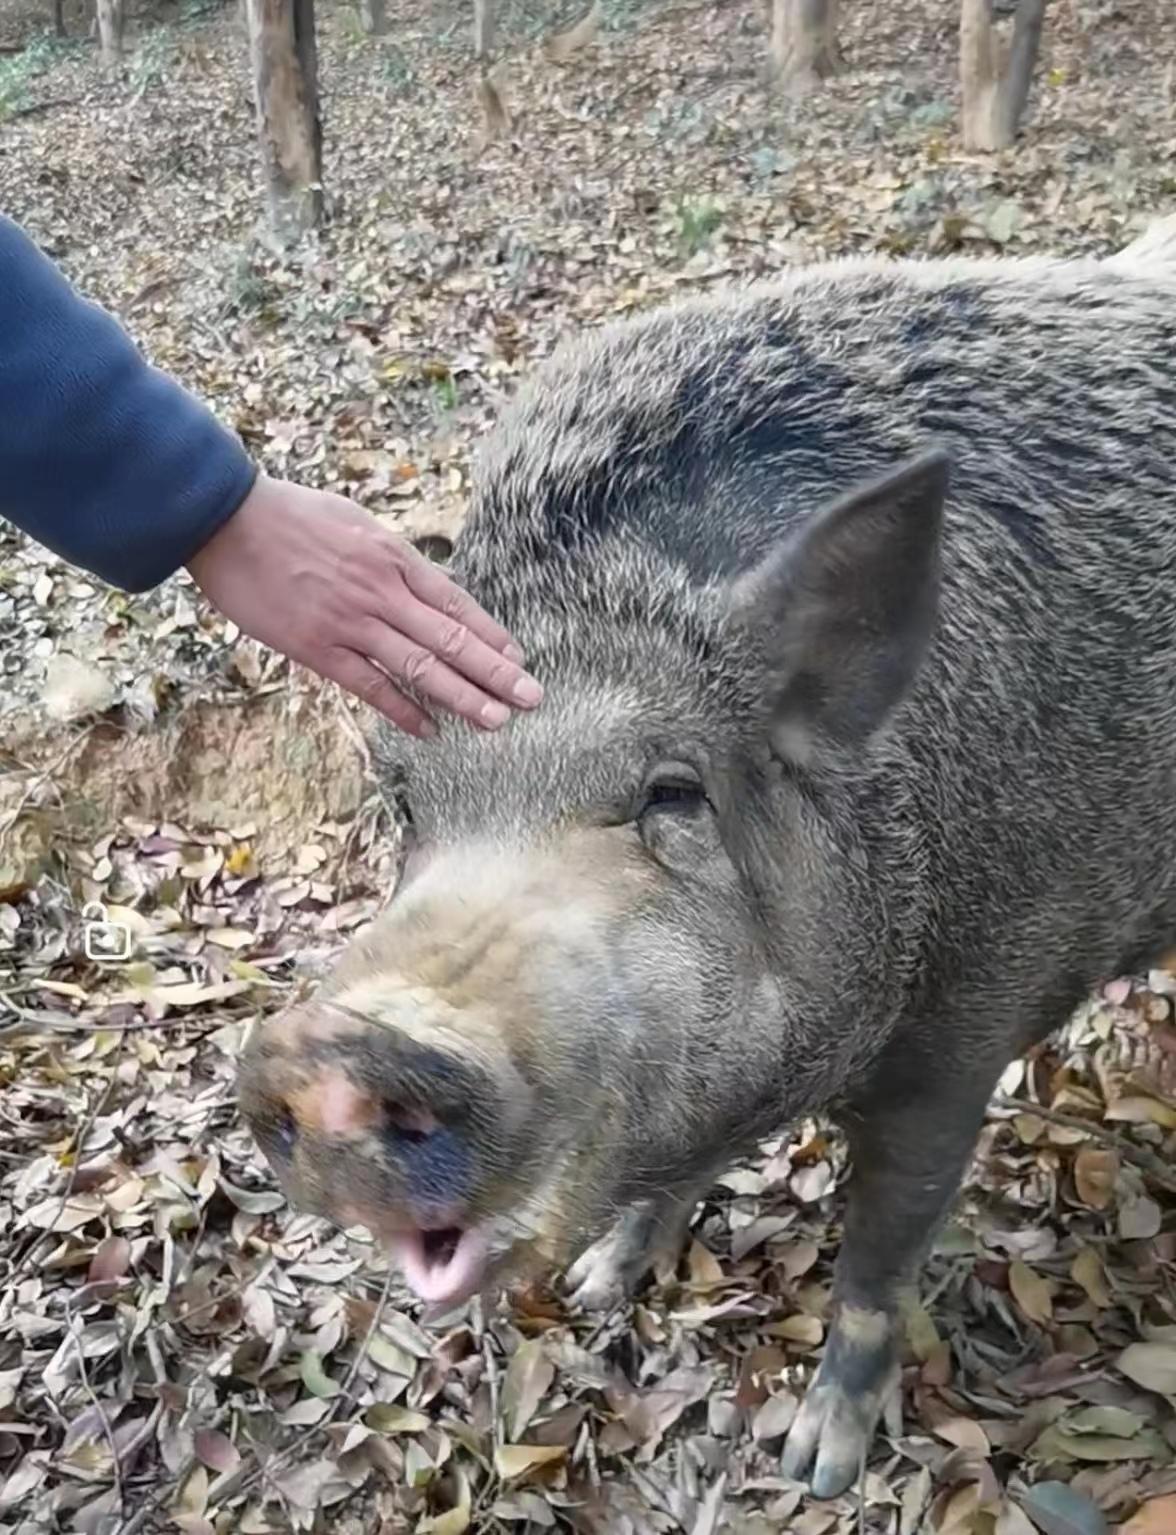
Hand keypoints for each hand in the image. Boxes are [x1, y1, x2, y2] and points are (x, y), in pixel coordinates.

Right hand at [186, 474, 542, 737]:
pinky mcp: (317, 647)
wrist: (225, 519)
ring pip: (420, 667)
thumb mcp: (355, 523)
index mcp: (393, 557)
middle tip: (532, 698)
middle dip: (496, 672)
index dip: (491, 635)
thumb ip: (390, 559)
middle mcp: (381, 592)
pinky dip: (404, 710)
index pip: (456, 605)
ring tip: (497, 721)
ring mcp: (350, 622)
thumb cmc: (290, 515)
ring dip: (462, 697)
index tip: (518, 659)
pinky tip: (429, 730)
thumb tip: (423, 587)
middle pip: (451, 640)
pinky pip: (370, 686)